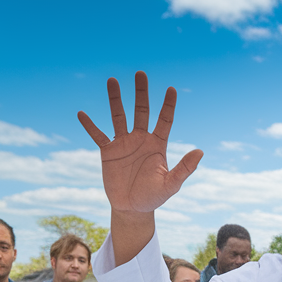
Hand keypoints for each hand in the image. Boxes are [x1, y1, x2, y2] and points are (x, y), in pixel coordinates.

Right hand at [77, 72, 203, 214]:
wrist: (132, 208)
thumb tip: (200, 151)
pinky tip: (81, 113)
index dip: (168, 105)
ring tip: (112, 81)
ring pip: (119, 116)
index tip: (171, 89)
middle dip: (141, 93)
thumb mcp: (171, 184)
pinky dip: (90, 125)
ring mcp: (123, 143)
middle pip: (141, 111)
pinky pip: (97, 135)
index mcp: (158, 144)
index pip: (164, 120)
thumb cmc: (154, 197)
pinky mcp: (108, 152)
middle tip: (140, 74)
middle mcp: (141, 139)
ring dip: (115, 99)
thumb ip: (184, 168)